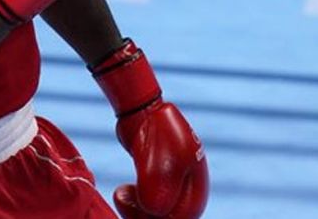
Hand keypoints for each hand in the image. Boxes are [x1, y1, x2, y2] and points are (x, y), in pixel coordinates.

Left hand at [92, 40, 208, 217]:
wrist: (143, 109)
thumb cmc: (155, 131)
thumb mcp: (157, 161)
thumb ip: (158, 190)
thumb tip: (155, 212)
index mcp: (197, 185)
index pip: (184, 217)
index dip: (161, 218)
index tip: (139, 205)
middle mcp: (188, 188)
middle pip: (170, 218)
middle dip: (146, 216)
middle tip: (123, 200)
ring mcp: (174, 184)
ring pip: (158, 213)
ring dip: (137, 212)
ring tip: (121, 194)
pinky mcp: (158, 181)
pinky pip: (149, 204)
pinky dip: (135, 204)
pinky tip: (123, 190)